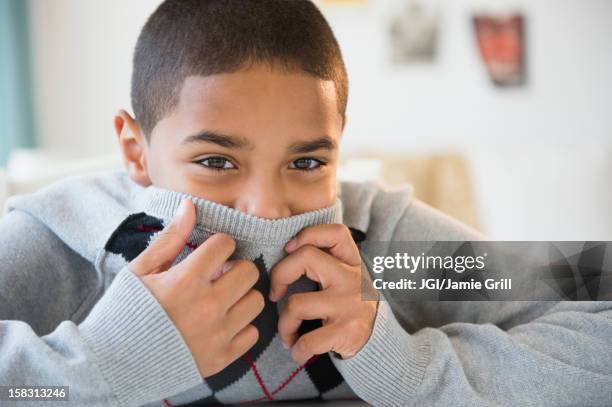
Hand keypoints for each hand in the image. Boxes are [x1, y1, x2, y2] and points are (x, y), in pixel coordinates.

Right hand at [128, 200, 264, 377]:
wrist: (111, 364)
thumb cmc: (123, 311)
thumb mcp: (140, 271)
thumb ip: (171, 238)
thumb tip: (190, 205)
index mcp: (185, 281)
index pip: (225, 245)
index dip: (218, 245)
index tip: (210, 254)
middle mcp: (207, 307)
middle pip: (249, 271)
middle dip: (235, 267)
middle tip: (219, 275)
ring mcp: (216, 335)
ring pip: (256, 301)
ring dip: (241, 296)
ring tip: (222, 298)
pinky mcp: (221, 359)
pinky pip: (252, 333)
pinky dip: (241, 326)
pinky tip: (222, 323)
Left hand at [269, 224, 378, 364]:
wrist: (379, 342)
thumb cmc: (350, 305)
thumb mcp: (346, 278)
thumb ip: (325, 262)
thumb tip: (285, 251)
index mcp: (351, 262)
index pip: (335, 232)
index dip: (308, 234)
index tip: (289, 249)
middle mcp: (352, 279)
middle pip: (305, 257)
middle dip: (279, 276)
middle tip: (275, 295)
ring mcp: (349, 305)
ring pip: (296, 304)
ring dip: (284, 324)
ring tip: (288, 334)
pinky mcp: (347, 331)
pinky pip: (307, 340)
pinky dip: (297, 350)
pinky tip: (299, 352)